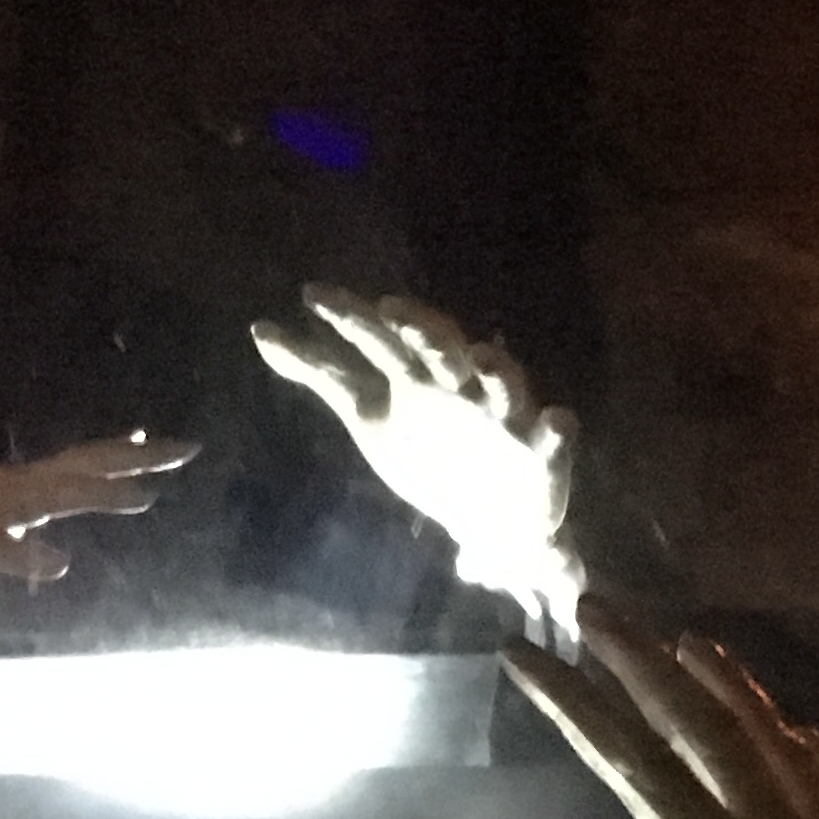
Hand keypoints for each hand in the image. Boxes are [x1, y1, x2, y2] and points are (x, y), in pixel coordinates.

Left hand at [252, 287, 582, 638]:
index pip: (381, 337)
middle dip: (422, 329)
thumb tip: (259, 332)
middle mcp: (460, 386)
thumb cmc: (428, 455)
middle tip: (389, 309)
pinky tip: (558, 421)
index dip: (350, 317)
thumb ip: (323, 373)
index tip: (311, 295)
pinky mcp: (541, 455)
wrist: (489, 523)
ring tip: (479, 357)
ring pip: (503, 383)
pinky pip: (555, 436)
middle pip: (443, 349)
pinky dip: (559, 428)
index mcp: (418, 377)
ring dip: (494, 368)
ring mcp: (502, 417)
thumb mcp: (371, 414)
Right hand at [498, 601, 818, 818]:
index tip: (526, 654)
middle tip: (595, 609)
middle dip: (648, 667)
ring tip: (687, 645)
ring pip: (786, 749)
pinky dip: (808, 748)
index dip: (579, 707)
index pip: (643, 770)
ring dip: (730, 693)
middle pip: (715, 734)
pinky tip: (799, 734)